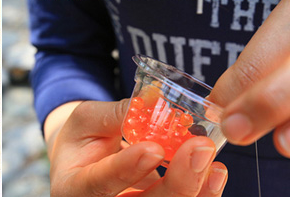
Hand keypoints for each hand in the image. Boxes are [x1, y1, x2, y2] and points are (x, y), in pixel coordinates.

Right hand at [47, 99, 227, 196]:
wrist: (86, 165)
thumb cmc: (83, 141)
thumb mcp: (85, 121)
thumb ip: (113, 115)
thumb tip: (149, 102)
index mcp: (74, 188)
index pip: (100, 184)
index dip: (127, 169)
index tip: (153, 148)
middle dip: (177, 182)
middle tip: (198, 147)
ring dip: (195, 187)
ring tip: (210, 156)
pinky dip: (203, 192)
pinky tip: (215, 171)